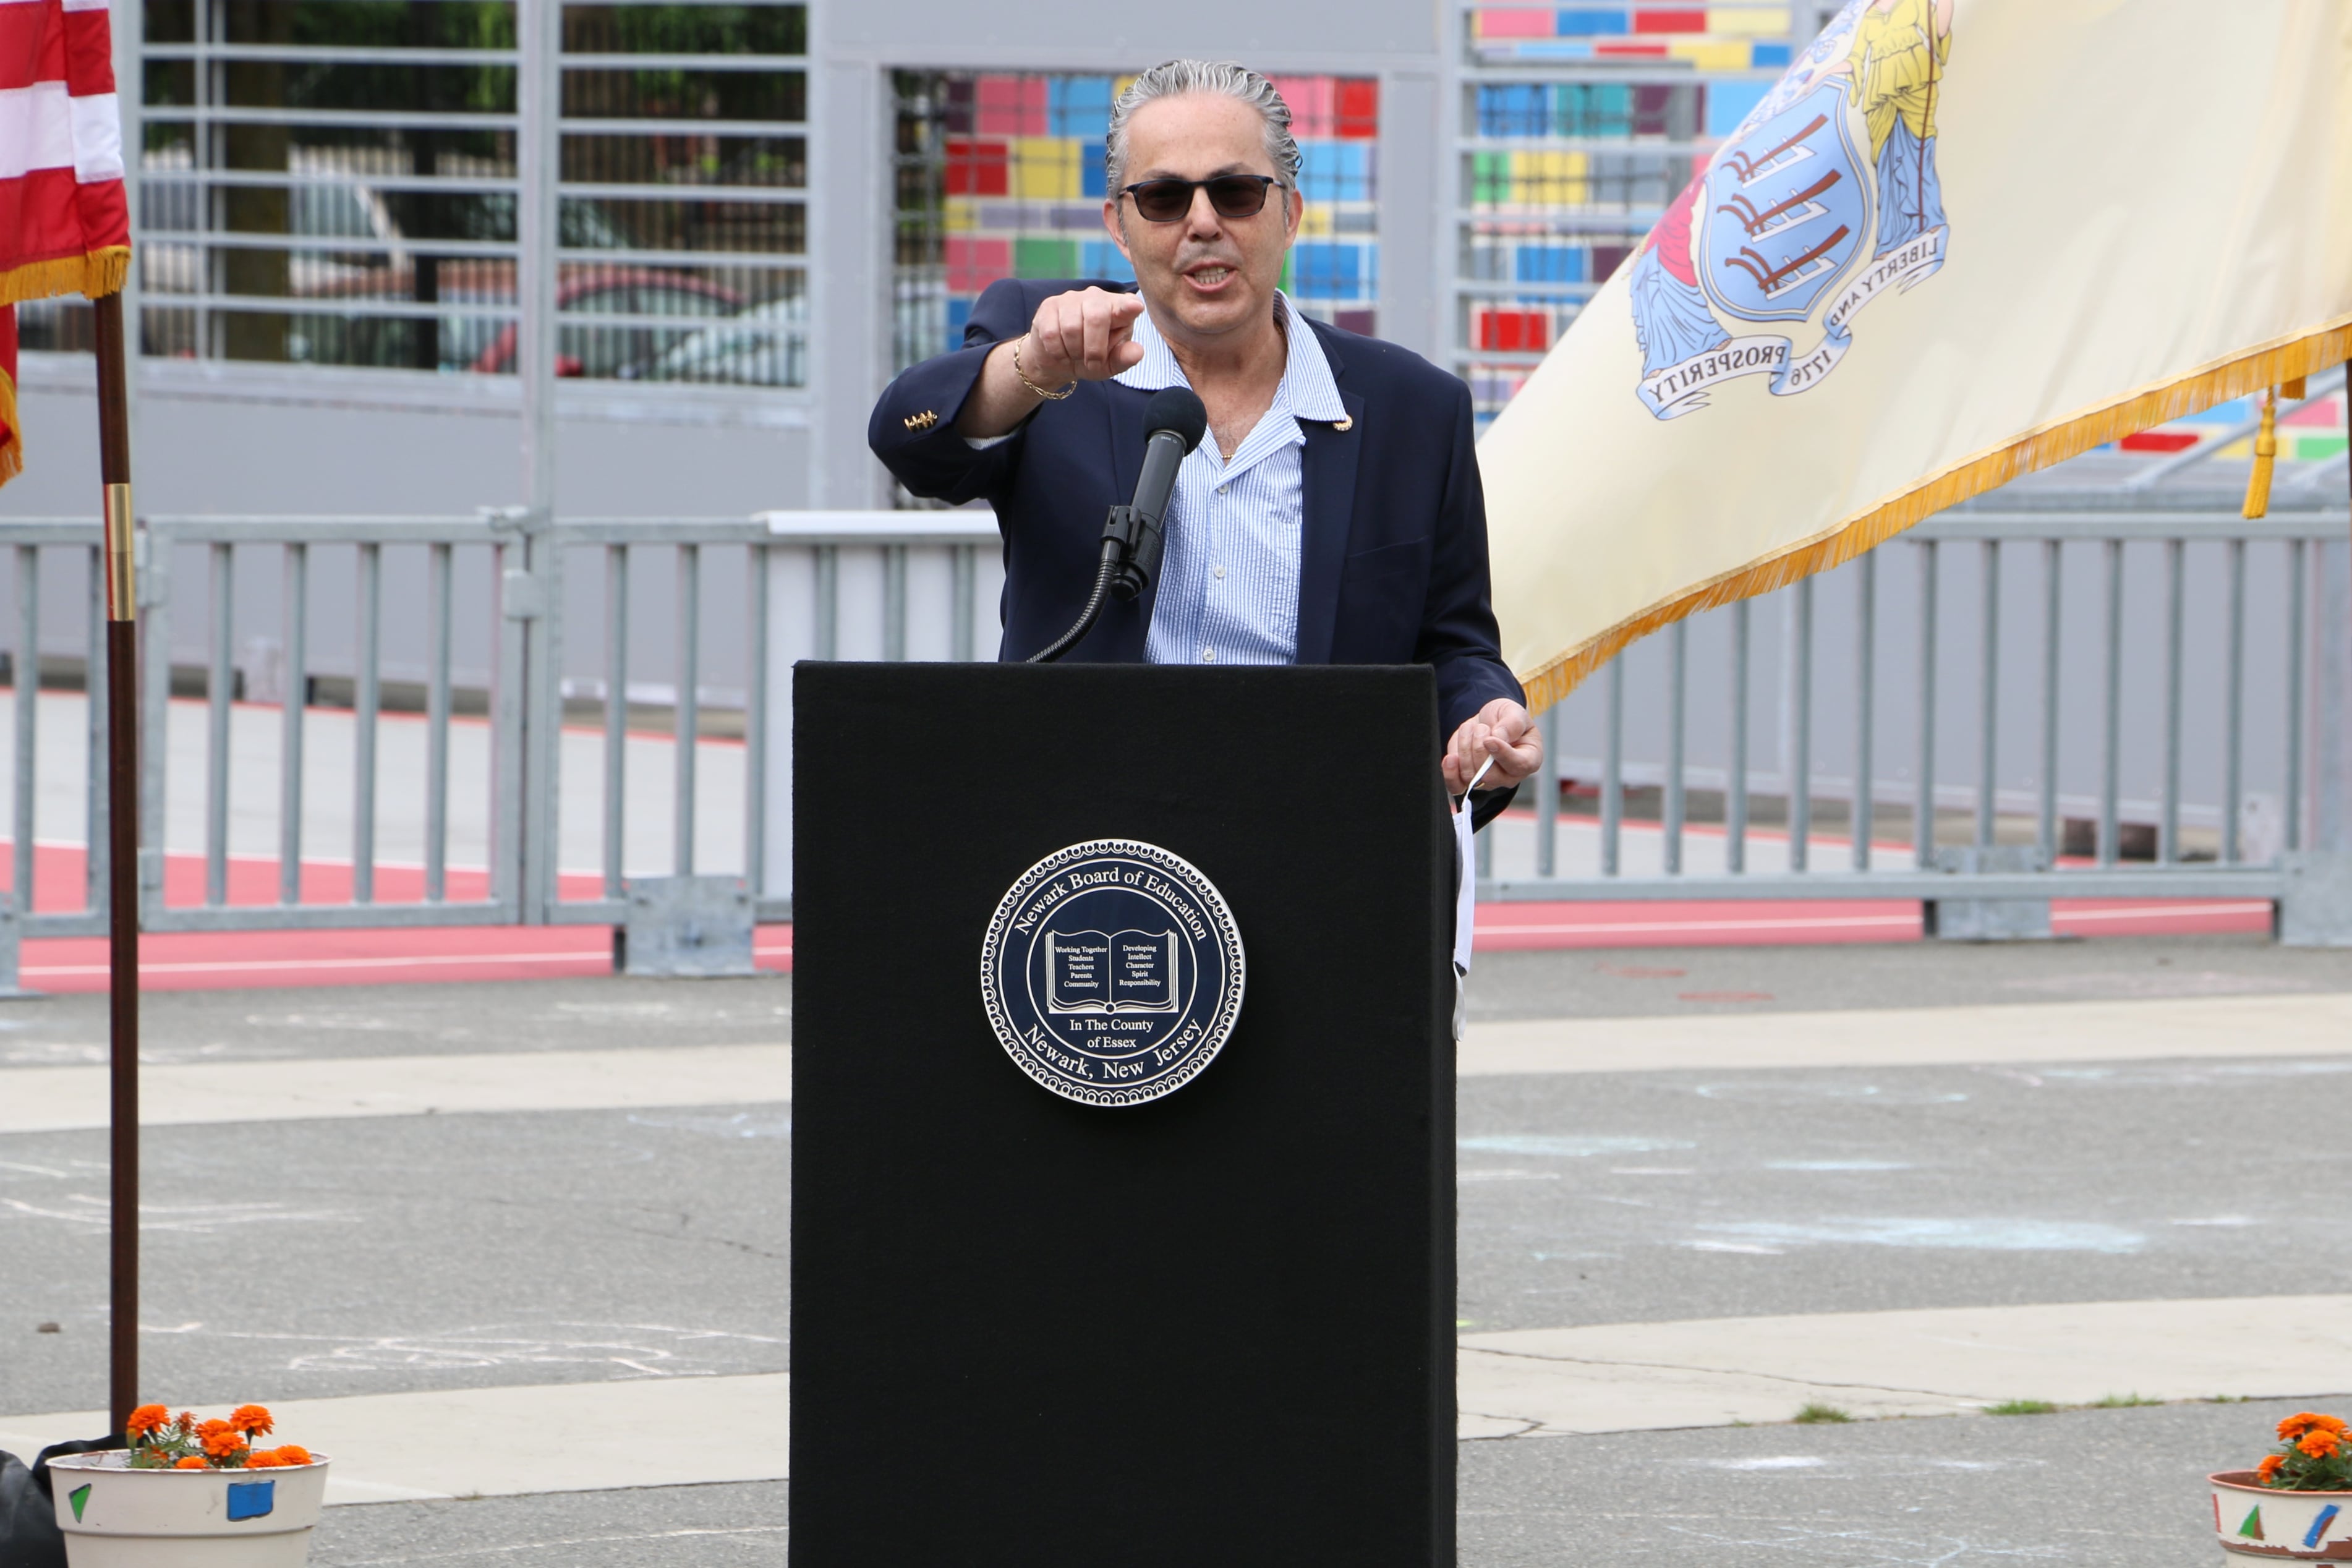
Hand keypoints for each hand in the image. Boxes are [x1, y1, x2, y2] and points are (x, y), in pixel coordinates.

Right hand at [1021, 288, 1145, 384]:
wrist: (1058, 361)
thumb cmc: (1091, 359)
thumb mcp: (1110, 365)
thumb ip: (1124, 358)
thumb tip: (1138, 352)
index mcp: (1119, 309)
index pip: (1127, 304)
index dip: (1129, 307)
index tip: (1135, 308)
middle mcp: (1097, 297)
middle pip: (1097, 318)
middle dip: (1094, 349)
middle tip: (1092, 363)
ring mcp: (1071, 298)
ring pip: (1071, 327)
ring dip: (1074, 352)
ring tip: (1075, 355)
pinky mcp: (1049, 305)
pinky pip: (1051, 332)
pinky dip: (1057, 351)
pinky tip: (1061, 351)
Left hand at [1443, 699, 1541, 797]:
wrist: (1487, 722)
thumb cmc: (1506, 718)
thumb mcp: (1513, 712)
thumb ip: (1511, 724)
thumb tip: (1498, 738)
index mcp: (1530, 759)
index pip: (1519, 765)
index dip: (1502, 754)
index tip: (1489, 739)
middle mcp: (1511, 776)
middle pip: (1490, 775)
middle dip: (1479, 748)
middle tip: (1480, 728)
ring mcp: (1489, 781)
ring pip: (1471, 775)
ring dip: (1465, 748)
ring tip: (1471, 730)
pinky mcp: (1468, 780)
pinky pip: (1457, 787)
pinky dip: (1450, 773)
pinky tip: (1451, 757)